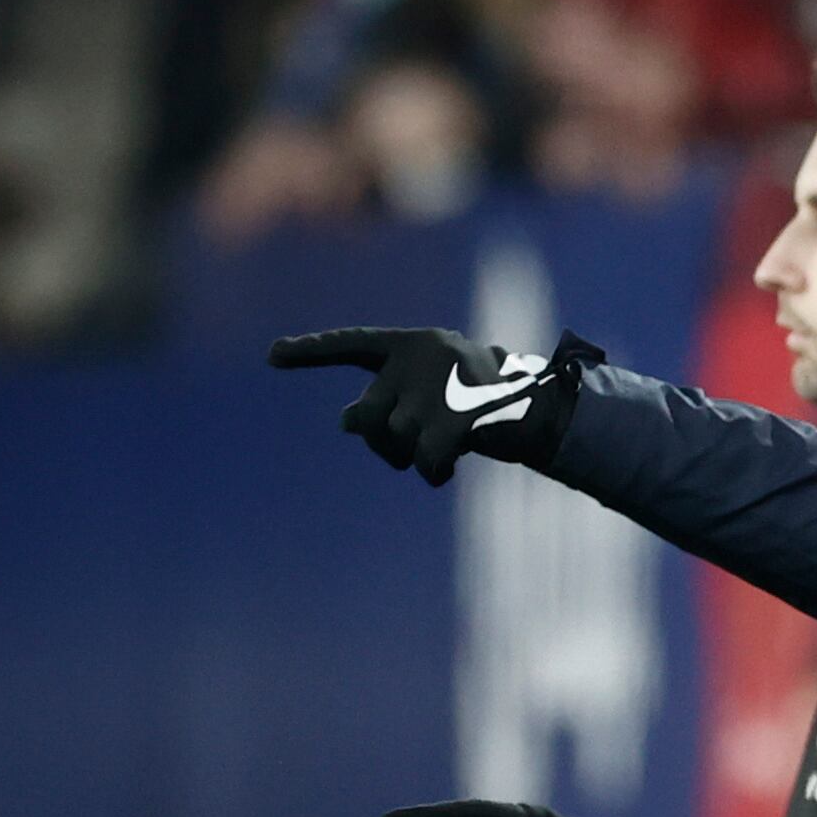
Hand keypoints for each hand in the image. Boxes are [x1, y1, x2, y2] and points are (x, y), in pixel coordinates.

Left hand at [268, 327, 591, 484]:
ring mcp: (440, 384)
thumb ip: (388, 402)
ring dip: (415, 458)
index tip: (272, 356)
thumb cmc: (484, 403)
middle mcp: (420, 355)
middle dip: (382, 442)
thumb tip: (348, 422)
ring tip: (444, 452)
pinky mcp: (459, 415)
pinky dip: (433, 473)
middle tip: (411, 447)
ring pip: (396, 440)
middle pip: (366, 415)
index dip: (312, 351)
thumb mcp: (434, 395)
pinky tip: (449, 470)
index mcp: (412, 343)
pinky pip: (425, 459)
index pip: (352, 345)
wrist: (545, 408)